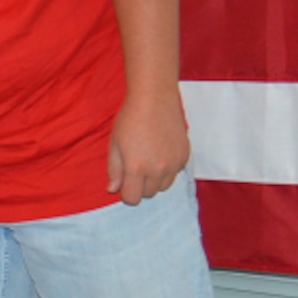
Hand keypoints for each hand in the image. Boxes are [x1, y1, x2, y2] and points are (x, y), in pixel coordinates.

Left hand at [106, 88, 190, 204]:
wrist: (154, 98)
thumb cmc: (130, 119)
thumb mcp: (114, 144)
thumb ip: (114, 170)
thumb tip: (112, 190)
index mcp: (136, 168)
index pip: (132, 199)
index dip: (126, 192)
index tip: (124, 181)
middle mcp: (157, 169)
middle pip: (148, 194)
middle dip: (140, 185)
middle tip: (135, 165)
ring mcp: (174, 164)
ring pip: (163, 186)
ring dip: (154, 179)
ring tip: (148, 159)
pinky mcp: (185, 156)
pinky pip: (175, 173)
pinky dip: (167, 169)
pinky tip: (160, 151)